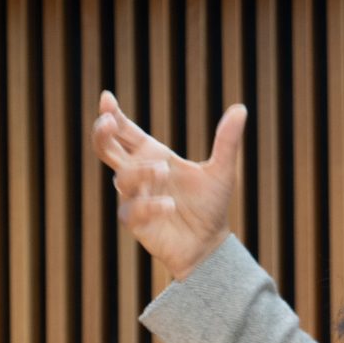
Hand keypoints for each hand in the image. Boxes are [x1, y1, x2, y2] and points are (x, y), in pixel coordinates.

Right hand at [92, 89, 246, 282]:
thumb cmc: (211, 205)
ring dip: (140, 172)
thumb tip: (241, 108)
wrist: (211, 244)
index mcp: (153, 155)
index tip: (107, 98)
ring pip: (122, 178)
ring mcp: (134, 197)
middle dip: (102, 134)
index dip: (113, 115)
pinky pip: (132, 211)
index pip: (126, 132)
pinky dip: (148, 206)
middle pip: (107, 149)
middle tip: (108, 123)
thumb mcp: (222, 171)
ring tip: (163, 170)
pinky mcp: (136, 223)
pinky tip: (168, 205)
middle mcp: (139, 174)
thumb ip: (227, 141)